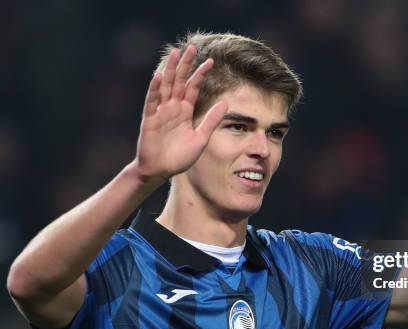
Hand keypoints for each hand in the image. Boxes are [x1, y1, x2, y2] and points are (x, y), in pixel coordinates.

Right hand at [134, 44, 227, 183]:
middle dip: (185, 64)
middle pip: (179, 81)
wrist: (160, 171)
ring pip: (166, 86)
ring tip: (175, 53)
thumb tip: (225, 103)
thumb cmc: (180, 157)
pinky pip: (152, 101)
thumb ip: (211, 120)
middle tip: (192, 47)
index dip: (200, 74)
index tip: (211, 60)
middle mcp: (172, 108)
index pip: (193, 87)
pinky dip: (155, 89)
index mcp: (185, 111)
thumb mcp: (201, 138)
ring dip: (170, 69)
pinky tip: (159, 76)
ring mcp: (160, 112)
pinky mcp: (149, 119)